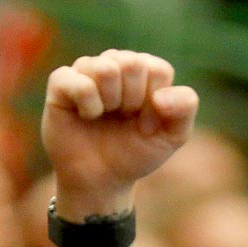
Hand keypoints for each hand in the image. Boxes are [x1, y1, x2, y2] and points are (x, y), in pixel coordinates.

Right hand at [42, 51, 199, 217]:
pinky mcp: (61, 82)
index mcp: (144, 72)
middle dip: (132, 100)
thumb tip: (160, 96)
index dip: (155, 104)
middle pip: (132, 64)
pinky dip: (88, 105)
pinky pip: (79, 82)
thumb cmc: (135, 154)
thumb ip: (185, 108)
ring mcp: (87, 70)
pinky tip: (85, 116)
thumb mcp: (172, 136)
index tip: (147, 124)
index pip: (158, 70)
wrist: (100, 181)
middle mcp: (115, 64)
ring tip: (104, 116)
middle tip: (123, 119)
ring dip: (110, 102)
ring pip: (106, 68)